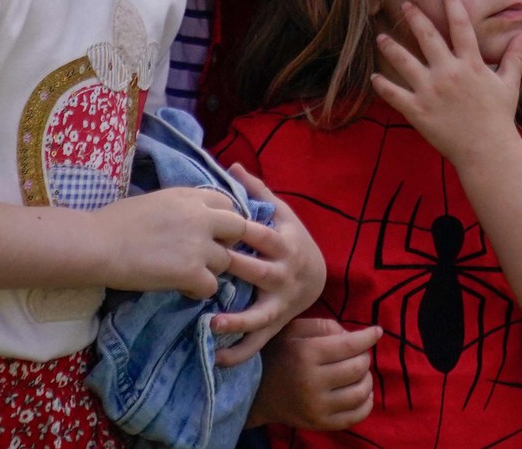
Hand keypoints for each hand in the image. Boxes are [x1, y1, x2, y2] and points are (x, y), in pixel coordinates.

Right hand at [97, 186, 247, 299]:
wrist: (98, 243)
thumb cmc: (114, 221)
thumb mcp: (156, 201)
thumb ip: (180, 208)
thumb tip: (187, 218)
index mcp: (190, 196)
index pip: (227, 203)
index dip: (222, 220)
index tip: (209, 232)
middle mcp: (202, 217)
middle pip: (239, 229)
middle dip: (228, 242)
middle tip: (208, 254)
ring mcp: (199, 245)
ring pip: (226, 261)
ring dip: (211, 269)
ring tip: (187, 274)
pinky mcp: (191, 272)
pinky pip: (211, 286)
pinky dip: (198, 290)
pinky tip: (181, 288)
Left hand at [214, 167, 327, 366]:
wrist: (316, 276)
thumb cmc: (292, 239)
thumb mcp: (282, 214)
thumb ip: (257, 193)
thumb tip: (233, 165)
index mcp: (283, 244)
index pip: (261, 237)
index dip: (241, 232)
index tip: (216, 228)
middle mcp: (283, 275)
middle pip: (257, 273)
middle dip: (233, 272)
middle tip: (204, 271)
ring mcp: (279, 303)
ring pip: (259, 315)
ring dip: (237, 320)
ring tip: (212, 323)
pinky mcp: (274, 324)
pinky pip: (257, 343)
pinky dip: (238, 352)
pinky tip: (216, 357)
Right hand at [251, 318, 380, 430]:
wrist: (255, 392)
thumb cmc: (279, 354)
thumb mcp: (295, 329)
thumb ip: (326, 326)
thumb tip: (355, 336)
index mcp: (306, 354)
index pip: (350, 345)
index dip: (369, 337)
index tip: (376, 332)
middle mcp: (312, 382)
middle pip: (359, 367)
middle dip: (364, 356)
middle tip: (357, 353)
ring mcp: (316, 407)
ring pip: (361, 392)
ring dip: (366, 379)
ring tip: (357, 372)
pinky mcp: (319, 424)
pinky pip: (356, 416)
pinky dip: (366, 403)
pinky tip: (361, 392)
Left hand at [371, 0, 521, 169]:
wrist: (487, 150)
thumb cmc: (499, 117)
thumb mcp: (509, 83)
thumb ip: (515, 56)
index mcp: (471, 64)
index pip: (461, 26)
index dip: (453, 4)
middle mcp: (449, 73)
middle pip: (426, 37)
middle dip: (414, 17)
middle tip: (404, 4)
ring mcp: (430, 91)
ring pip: (404, 62)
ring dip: (391, 47)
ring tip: (381, 37)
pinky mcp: (418, 111)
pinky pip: (395, 95)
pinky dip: (383, 86)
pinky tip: (374, 77)